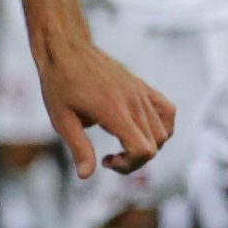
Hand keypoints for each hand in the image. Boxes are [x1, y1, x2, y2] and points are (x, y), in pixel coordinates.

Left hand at [39, 36, 175, 178]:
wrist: (66, 50)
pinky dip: (162, 127)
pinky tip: (141, 130)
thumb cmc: (59, 85)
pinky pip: (167, 111)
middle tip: (108, 157)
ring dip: (147, 146)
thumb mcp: (62, 120)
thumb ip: (79, 148)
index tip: (106, 162)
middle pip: (154, 145)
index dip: (129, 165)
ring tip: (122, 144)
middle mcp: (133, 102)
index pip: (143, 149)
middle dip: (134, 160)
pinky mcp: (143, 87)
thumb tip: (86, 176)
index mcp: (113, 111)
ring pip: (163, 132)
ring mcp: (141, 93)